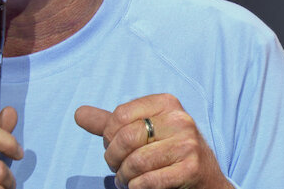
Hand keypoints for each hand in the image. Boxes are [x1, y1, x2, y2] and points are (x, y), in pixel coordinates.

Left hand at [75, 94, 231, 188]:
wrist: (205, 178)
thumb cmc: (166, 151)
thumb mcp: (141, 131)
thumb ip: (110, 123)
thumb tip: (78, 113)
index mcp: (166, 102)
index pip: (120, 115)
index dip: (108, 136)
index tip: (113, 147)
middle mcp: (179, 119)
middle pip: (126, 138)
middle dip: (113, 158)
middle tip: (116, 168)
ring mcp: (188, 143)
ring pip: (136, 162)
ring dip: (124, 177)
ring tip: (126, 180)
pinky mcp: (191, 168)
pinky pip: (149, 180)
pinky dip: (137, 187)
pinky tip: (138, 186)